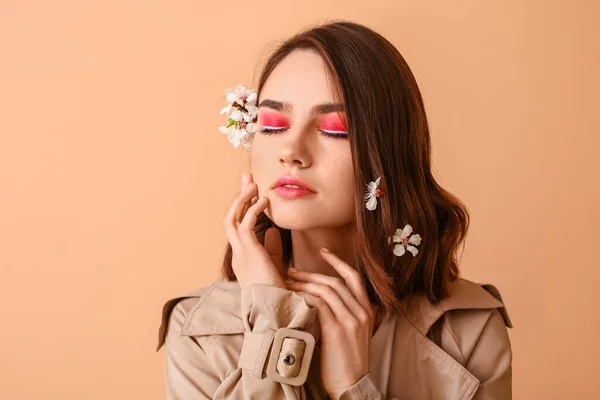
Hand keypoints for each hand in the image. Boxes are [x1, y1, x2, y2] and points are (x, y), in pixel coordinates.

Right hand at [223, 172, 285, 289]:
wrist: (275, 308)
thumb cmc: (277, 290)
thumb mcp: (273, 265)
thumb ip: (271, 248)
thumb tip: (272, 230)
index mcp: (242, 257)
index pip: (238, 227)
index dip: (243, 207)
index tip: (251, 192)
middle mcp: (237, 254)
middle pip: (230, 219)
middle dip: (238, 197)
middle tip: (247, 178)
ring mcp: (240, 253)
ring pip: (232, 219)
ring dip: (241, 200)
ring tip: (253, 184)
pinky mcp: (248, 252)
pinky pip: (246, 225)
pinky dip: (253, 210)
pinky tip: (264, 201)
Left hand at [284, 247, 374, 398]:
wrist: (350, 384)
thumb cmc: (344, 360)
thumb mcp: (350, 332)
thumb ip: (340, 313)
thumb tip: (317, 297)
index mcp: (366, 310)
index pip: (353, 276)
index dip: (338, 261)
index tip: (323, 251)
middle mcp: (361, 311)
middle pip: (334, 281)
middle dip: (310, 273)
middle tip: (291, 270)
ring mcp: (351, 320)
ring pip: (326, 290)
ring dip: (303, 283)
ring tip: (287, 283)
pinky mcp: (337, 330)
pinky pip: (320, 305)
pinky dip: (305, 297)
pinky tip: (293, 297)